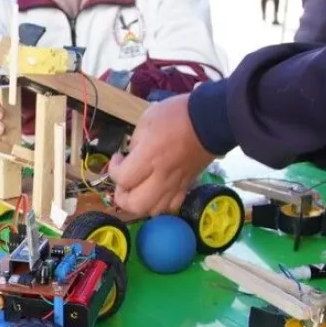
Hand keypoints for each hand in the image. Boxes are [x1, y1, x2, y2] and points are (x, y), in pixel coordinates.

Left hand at [108, 94, 215, 215]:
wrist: (212, 120)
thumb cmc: (177, 115)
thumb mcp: (147, 119)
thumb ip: (135, 141)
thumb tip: (131, 156)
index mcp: (149, 157)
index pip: (123, 179)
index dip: (113, 170)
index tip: (118, 157)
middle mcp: (161, 176)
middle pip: (136, 204)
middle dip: (122, 196)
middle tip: (124, 181)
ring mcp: (176, 184)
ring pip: (154, 210)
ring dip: (140, 203)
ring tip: (138, 188)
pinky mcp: (187, 186)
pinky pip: (172, 206)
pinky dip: (160, 203)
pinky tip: (156, 190)